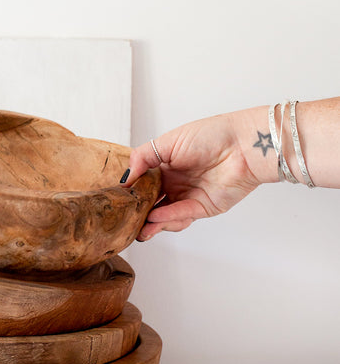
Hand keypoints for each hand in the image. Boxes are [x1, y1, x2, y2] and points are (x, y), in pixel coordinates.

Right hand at [123, 112, 260, 240]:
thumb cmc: (211, 135)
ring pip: (165, 216)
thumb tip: (125, 179)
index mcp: (166, 167)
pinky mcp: (203, 208)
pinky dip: (167, 218)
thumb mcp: (168, 142)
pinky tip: (155, 218)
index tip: (119, 200)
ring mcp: (188, 197)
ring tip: (140, 228)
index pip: (143, 184)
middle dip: (139, 215)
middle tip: (125, 221)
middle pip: (152, 204)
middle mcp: (176, 184)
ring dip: (151, 223)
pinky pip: (181, 215)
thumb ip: (142, 158)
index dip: (131, 193)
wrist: (244, 144)